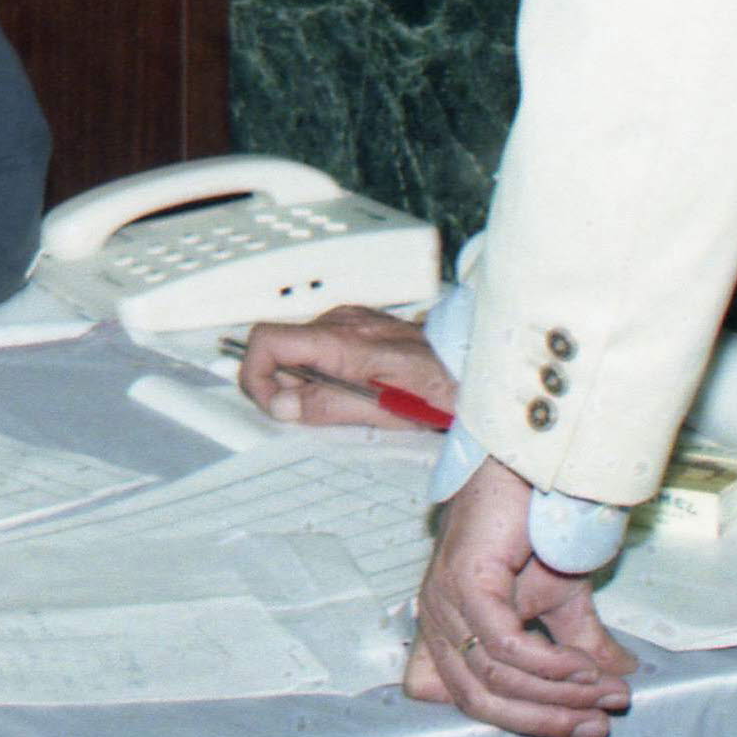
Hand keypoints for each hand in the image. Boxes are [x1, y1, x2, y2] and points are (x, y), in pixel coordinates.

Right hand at [238, 303, 457, 428]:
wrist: (481, 367)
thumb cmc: (445, 387)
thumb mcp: (384, 410)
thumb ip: (328, 405)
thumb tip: (282, 405)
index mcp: (342, 340)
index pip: (266, 341)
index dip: (255, 375)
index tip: (273, 406)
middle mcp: (341, 322)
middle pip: (281, 351)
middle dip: (289, 388)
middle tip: (320, 416)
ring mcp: (352, 321)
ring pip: (302, 351)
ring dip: (312, 383)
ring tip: (354, 405)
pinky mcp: (362, 326)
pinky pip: (325, 348)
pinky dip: (329, 373)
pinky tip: (362, 390)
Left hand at [405, 457, 636, 736]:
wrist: (533, 473)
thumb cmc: (535, 531)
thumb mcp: (562, 602)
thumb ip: (576, 648)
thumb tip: (617, 685)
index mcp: (446, 631)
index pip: (475, 701)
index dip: (528, 723)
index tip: (585, 727)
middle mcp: (434, 620)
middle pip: (481, 699)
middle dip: (546, 719)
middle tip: (601, 722)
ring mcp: (442, 600)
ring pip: (496, 676)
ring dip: (560, 694)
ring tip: (606, 694)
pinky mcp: (463, 582)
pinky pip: (505, 645)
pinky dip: (550, 665)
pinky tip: (585, 668)